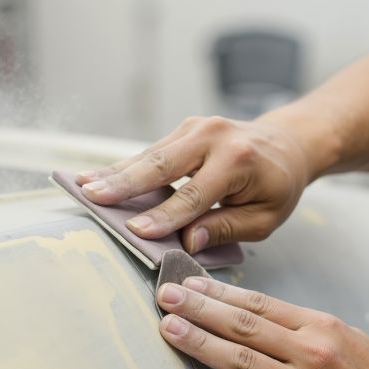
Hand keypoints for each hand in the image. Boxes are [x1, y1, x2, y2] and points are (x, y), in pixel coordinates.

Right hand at [75, 116, 311, 253]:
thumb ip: (226, 227)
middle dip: (124, 184)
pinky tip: (98, 177)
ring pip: (150, 154)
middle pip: (162, 164)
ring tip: (82, 185)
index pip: (194, 195)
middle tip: (92, 197)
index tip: (136, 231)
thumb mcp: (264, 218)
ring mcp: (197, 127)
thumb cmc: (277, 187)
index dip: (164, 216)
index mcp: (238, 160)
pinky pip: (152, 152)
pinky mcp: (185, 129)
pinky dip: (125, 166)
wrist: (287, 145)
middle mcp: (214, 136)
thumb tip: (187, 241)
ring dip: (115, 172)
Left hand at [155, 276, 368, 368]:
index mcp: (320, 327)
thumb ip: (302, 327)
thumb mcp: (346, 338)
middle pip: (243, 325)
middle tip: (166, 296)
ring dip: (200, 343)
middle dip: (199, 308)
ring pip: (241, 361)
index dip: (219, 292)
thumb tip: (253, 313)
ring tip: (170, 329)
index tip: (188, 282)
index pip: (259, 303)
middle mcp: (310, 354)